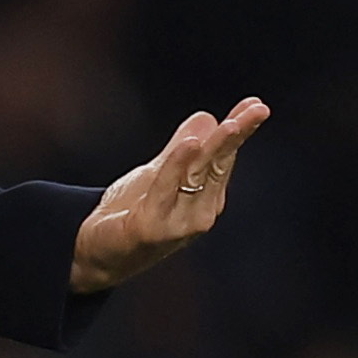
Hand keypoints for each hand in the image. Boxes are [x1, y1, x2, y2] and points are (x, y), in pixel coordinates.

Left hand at [69, 96, 269, 292]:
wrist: (98, 253)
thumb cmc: (131, 213)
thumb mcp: (158, 173)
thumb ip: (180, 150)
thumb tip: (208, 117)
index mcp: (205, 197)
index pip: (225, 155)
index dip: (240, 128)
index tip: (256, 104)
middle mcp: (200, 212)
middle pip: (219, 164)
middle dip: (238, 135)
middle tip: (258, 110)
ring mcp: (179, 223)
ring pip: (199, 176)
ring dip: (216, 149)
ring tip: (230, 125)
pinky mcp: (152, 228)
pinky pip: (166, 190)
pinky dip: (177, 166)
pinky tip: (190, 145)